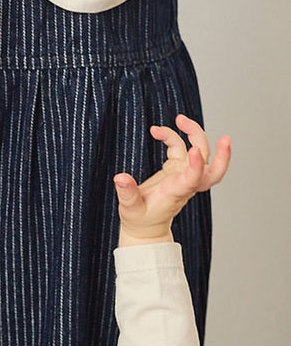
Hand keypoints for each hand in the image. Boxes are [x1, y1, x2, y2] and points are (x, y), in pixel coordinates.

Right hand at [114, 115, 230, 247]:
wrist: (146, 226)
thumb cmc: (140, 220)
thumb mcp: (130, 209)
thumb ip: (127, 193)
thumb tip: (120, 177)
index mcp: (176, 193)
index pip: (193, 179)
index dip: (197, 166)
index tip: (194, 150)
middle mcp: (185, 183)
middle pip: (213, 169)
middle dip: (222, 155)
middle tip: (225, 138)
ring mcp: (183, 175)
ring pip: (200, 153)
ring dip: (194, 134)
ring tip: (179, 119)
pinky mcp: (176, 169)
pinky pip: (179, 148)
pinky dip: (171, 136)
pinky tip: (156, 131)